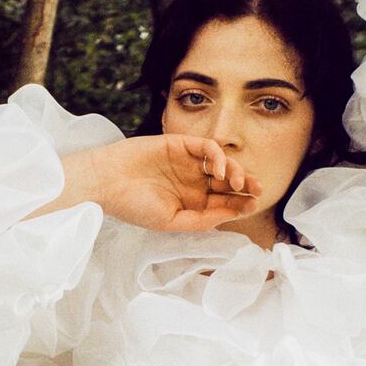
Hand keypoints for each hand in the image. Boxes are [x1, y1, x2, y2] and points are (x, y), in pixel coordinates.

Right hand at [87, 133, 261, 231]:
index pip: (223, 202)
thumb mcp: (170, 222)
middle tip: (258, 189)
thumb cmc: (133, 206)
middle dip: (245, 185)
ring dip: (234, 171)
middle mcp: (192, 182)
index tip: (253, 205)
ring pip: (221, 163)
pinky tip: (218, 170)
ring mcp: (187, 162)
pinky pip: (206, 147)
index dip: (241, 203)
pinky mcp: (180, 144)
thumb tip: (231, 215)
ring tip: (236, 182)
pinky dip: (217, 156)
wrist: (107, 182)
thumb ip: (201, 220)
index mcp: (191, 203)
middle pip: (227, 182)